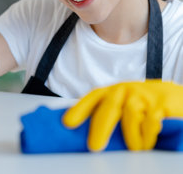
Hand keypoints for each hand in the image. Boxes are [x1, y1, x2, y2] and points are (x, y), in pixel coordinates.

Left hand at [62, 80, 182, 150]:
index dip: (80, 109)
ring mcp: (143, 96)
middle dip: (100, 127)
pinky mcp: (161, 104)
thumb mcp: (125, 104)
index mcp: (114, 91)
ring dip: (130, 136)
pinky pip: (151, 120)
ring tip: (134, 149)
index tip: (68, 123)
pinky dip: (148, 134)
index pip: (94, 97)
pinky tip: (147, 143)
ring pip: (130, 114)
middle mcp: (126, 91)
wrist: (174, 95)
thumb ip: (108, 114)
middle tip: (94, 146)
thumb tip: (84, 133)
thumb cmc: (145, 103)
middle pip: (110, 107)